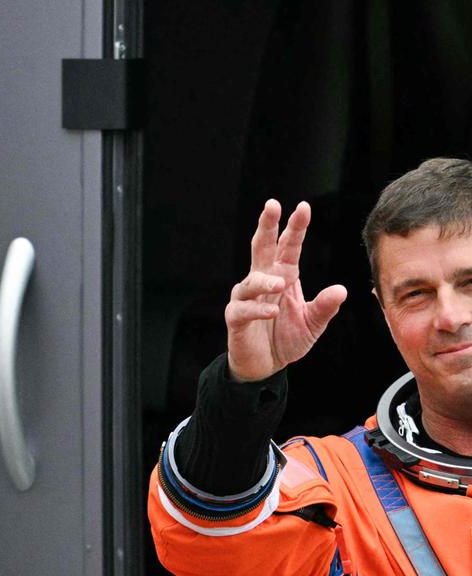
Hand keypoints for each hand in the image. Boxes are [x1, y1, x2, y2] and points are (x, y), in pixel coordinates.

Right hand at [226, 199, 346, 381]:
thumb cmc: (286, 339)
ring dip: (265, 280)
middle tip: (271, 205)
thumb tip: (341, 290)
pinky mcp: (236, 319)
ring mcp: (247, 299)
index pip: (288, 246)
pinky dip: (257, 309)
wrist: (265, 367)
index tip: (303, 207)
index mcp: (284, 276)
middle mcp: (264, 282)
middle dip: (266, 226)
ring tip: (280, 284)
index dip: (295, 227)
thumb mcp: (312, 323)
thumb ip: (325, 307)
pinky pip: (243, 309)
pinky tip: (272, 312)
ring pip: (251, 280)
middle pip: (262, 248)